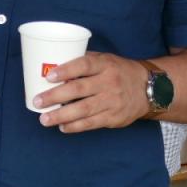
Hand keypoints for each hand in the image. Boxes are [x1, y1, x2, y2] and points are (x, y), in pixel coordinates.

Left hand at [33, 52, 150, 132]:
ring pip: (83, 110)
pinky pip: (91, 123)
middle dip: (55, 96)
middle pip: (79, 90)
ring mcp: (112, 101)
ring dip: (61, 116)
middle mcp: (109, 82)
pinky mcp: (114, 117)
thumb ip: (85, 62)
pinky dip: (75, 126)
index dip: (66, 71)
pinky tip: (62, 127)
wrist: (149, 89)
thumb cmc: (120, 71)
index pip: (84, 65)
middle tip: (38, 101)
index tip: (48, 77)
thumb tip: (55, 65)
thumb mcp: (106, 60)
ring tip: (44, 119)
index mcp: (105, 65)